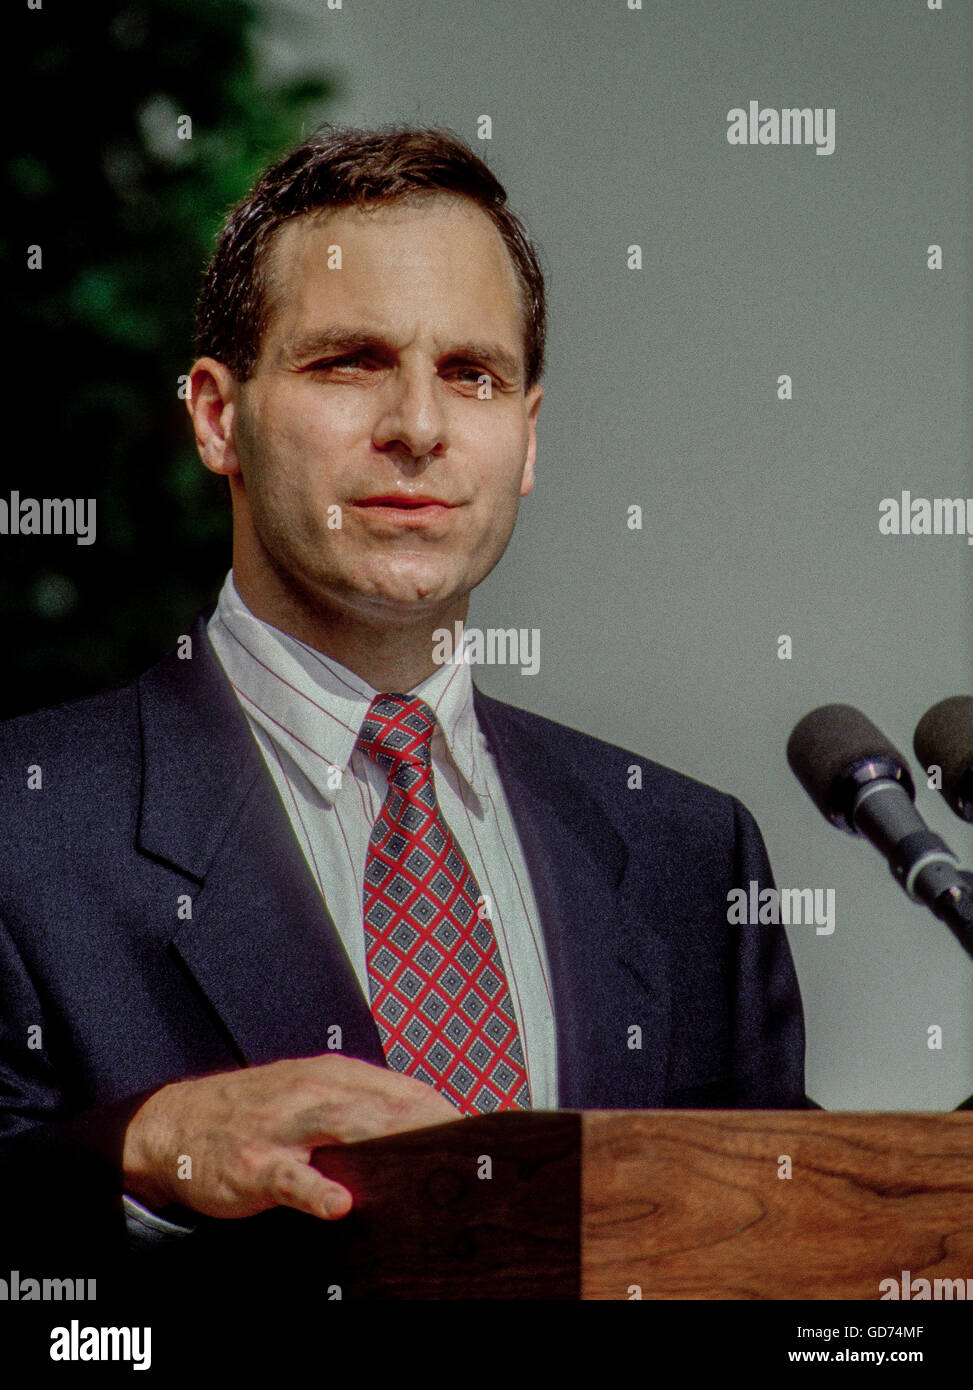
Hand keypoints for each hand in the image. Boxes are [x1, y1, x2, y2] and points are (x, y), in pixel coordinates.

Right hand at [122, 1055, 459, 1221]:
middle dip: (429, 1124)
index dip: (444, 1111)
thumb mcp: (311, 1094)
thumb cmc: (256, 1112)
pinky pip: (290, 1177)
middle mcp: (314, 1094)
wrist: (178, 1122)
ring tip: (428, 1162)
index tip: (482, 1135)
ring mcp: (284, 1128)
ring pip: (344, 1127)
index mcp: (333, 1076)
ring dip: (387, 1140)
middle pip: (384, 1105)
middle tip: (471, 1151)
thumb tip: (424, 1126)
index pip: (403, 1090)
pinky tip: (339, 1204)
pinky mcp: (255, 1164)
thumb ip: (362, 1107)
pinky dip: (315, 1188)